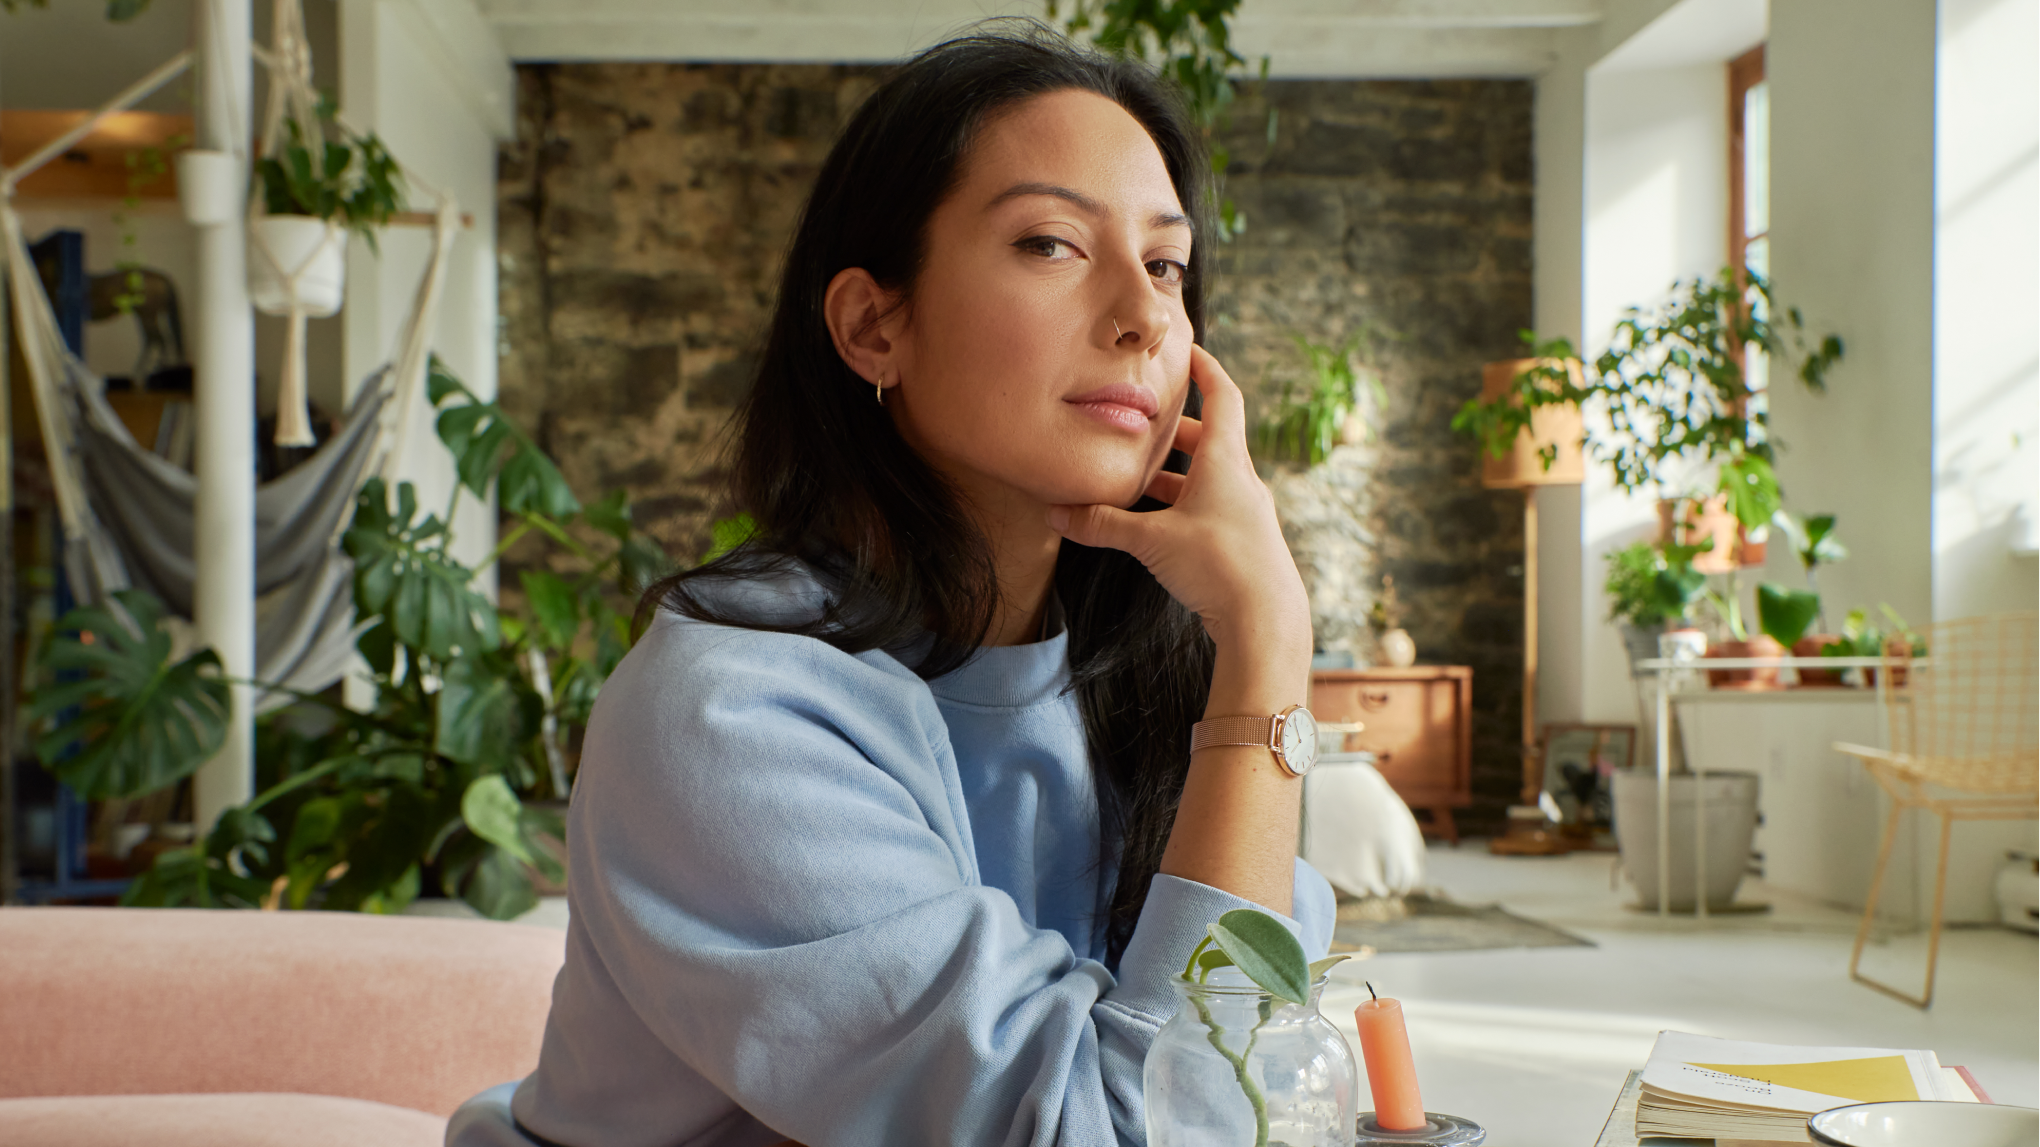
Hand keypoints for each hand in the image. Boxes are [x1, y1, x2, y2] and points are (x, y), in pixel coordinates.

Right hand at [1047, 344, 1309, 657]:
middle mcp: (1240, 480)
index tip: (1188, 350)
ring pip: (1207, 477)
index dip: (1205, 368)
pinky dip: (1183, 504)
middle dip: (1173, 429)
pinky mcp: (1243, 541)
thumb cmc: (1218, 567)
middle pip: (1209, 438)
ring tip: (1137, 476)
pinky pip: (1210, 508)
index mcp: (1225, 461)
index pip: (1222, 396)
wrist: (1266, 622)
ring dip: (1175, 473)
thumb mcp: (1151, 541)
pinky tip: (1156, 523)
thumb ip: (1103, 524)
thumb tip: (1057, 514)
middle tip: (1142, 421)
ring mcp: (1245, 512)